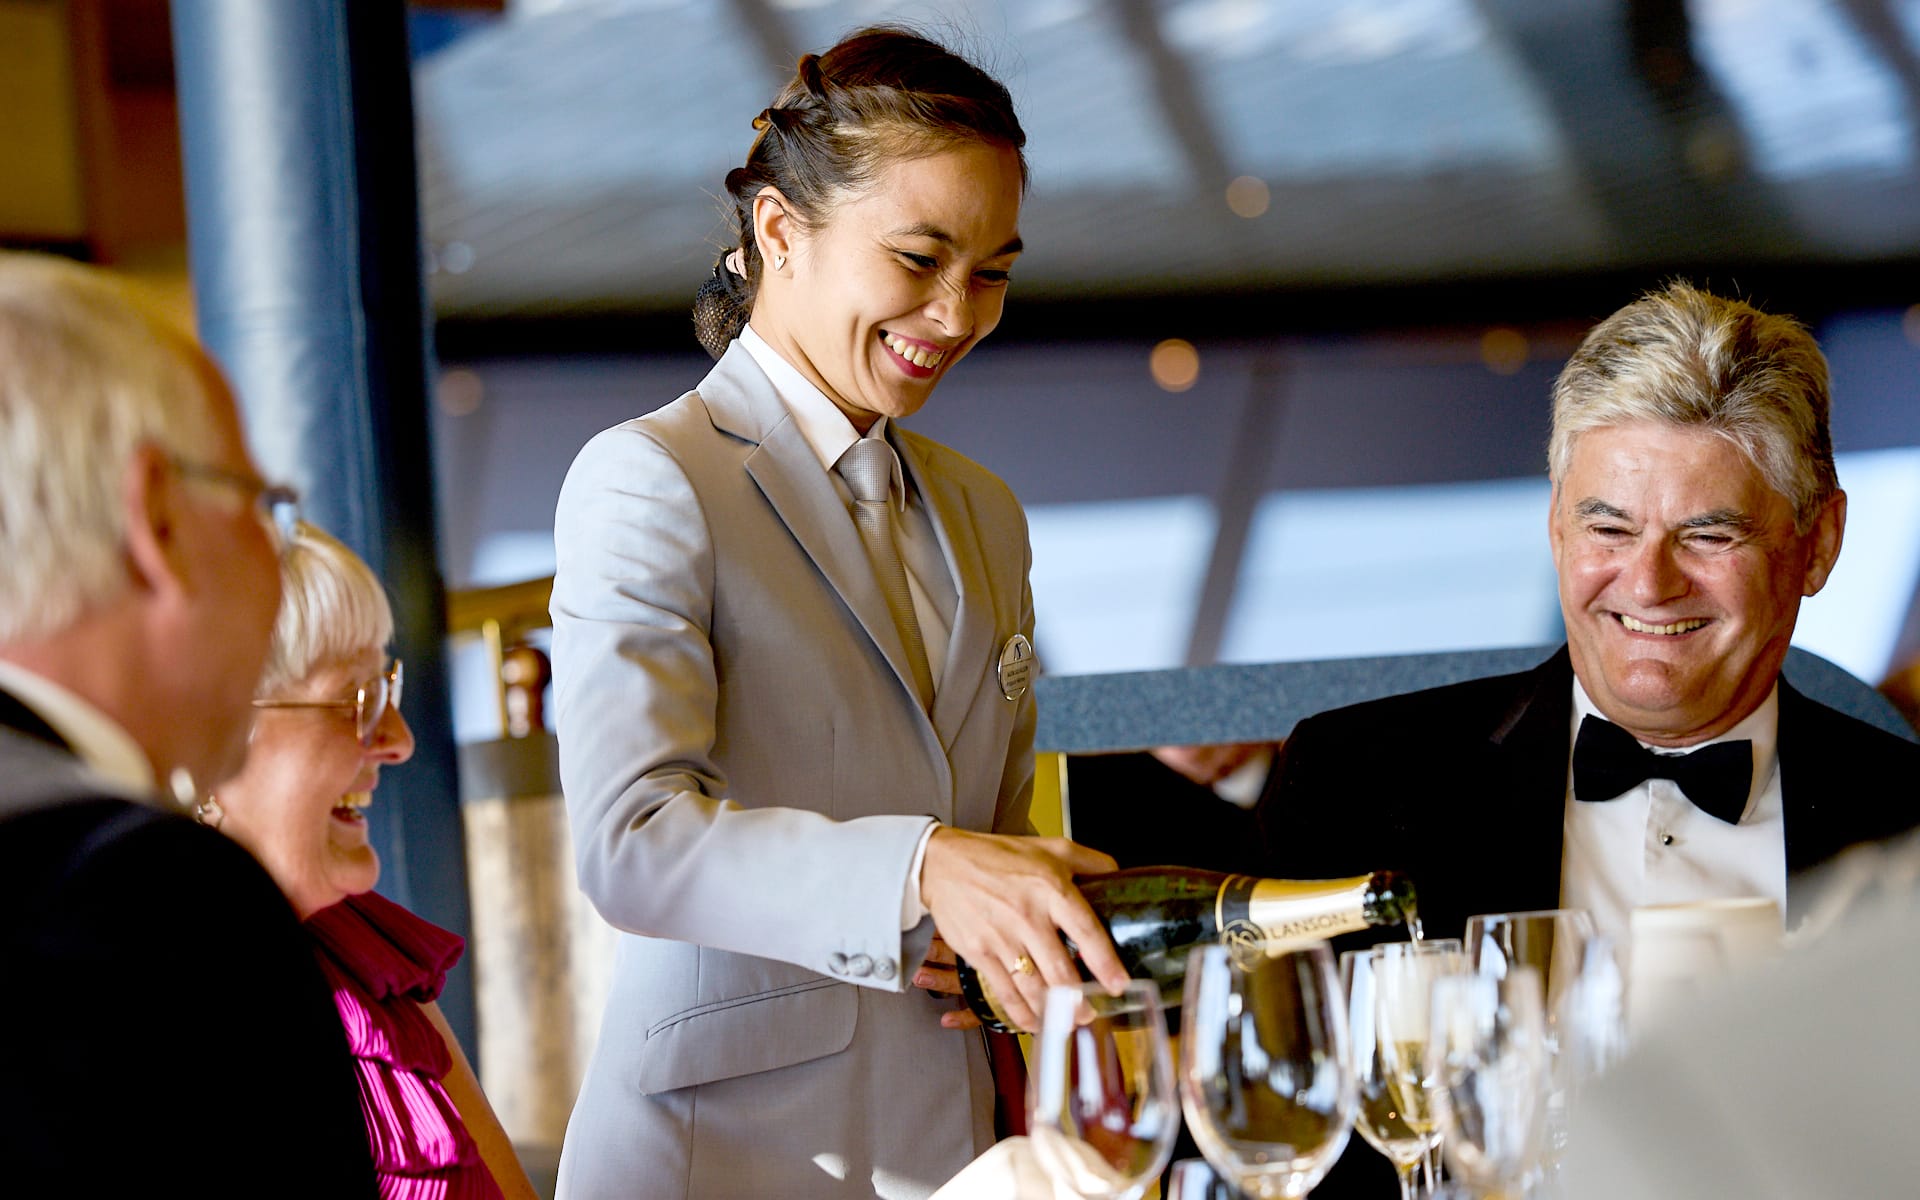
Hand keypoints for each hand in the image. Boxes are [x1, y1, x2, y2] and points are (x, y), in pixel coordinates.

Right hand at [919, 828, 1126, 1032]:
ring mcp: (1002, 937)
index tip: (1119, 985)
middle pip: (1060, 970)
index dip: (1106, 963)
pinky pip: (1005, 991)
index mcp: (1051, 889)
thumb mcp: (1050, 847)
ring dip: (1054, 1013)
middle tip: (1092, 1014)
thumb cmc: (997, 856)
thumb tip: (1118, 876)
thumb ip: (1089, 861)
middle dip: (1079, 1001)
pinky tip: (1034, 1022)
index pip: (1086, 931)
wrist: (943, 864)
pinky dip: (1021, 1013)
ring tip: (1069, 1023)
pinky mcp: (979, 953)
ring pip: (1034, 987)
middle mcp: (1028, 916)